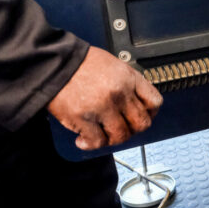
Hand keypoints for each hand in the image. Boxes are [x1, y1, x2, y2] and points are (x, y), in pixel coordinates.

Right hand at [48, 46, 162, 150]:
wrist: (54, 63)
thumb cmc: (80, 63)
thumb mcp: (113, 65)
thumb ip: (127, 83)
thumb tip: (135, 100)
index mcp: (129, 79)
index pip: (154, 102)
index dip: (150, 113)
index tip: (143, 116)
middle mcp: (119, 94)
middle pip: (141, 123)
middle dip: (133, 129)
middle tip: (122, 127)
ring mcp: (102, 108)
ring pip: (121, 136)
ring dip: (112, 139)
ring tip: (102, 134)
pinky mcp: (83, 119)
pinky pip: (97, 141)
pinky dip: (91, 145)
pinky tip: (84, 140)